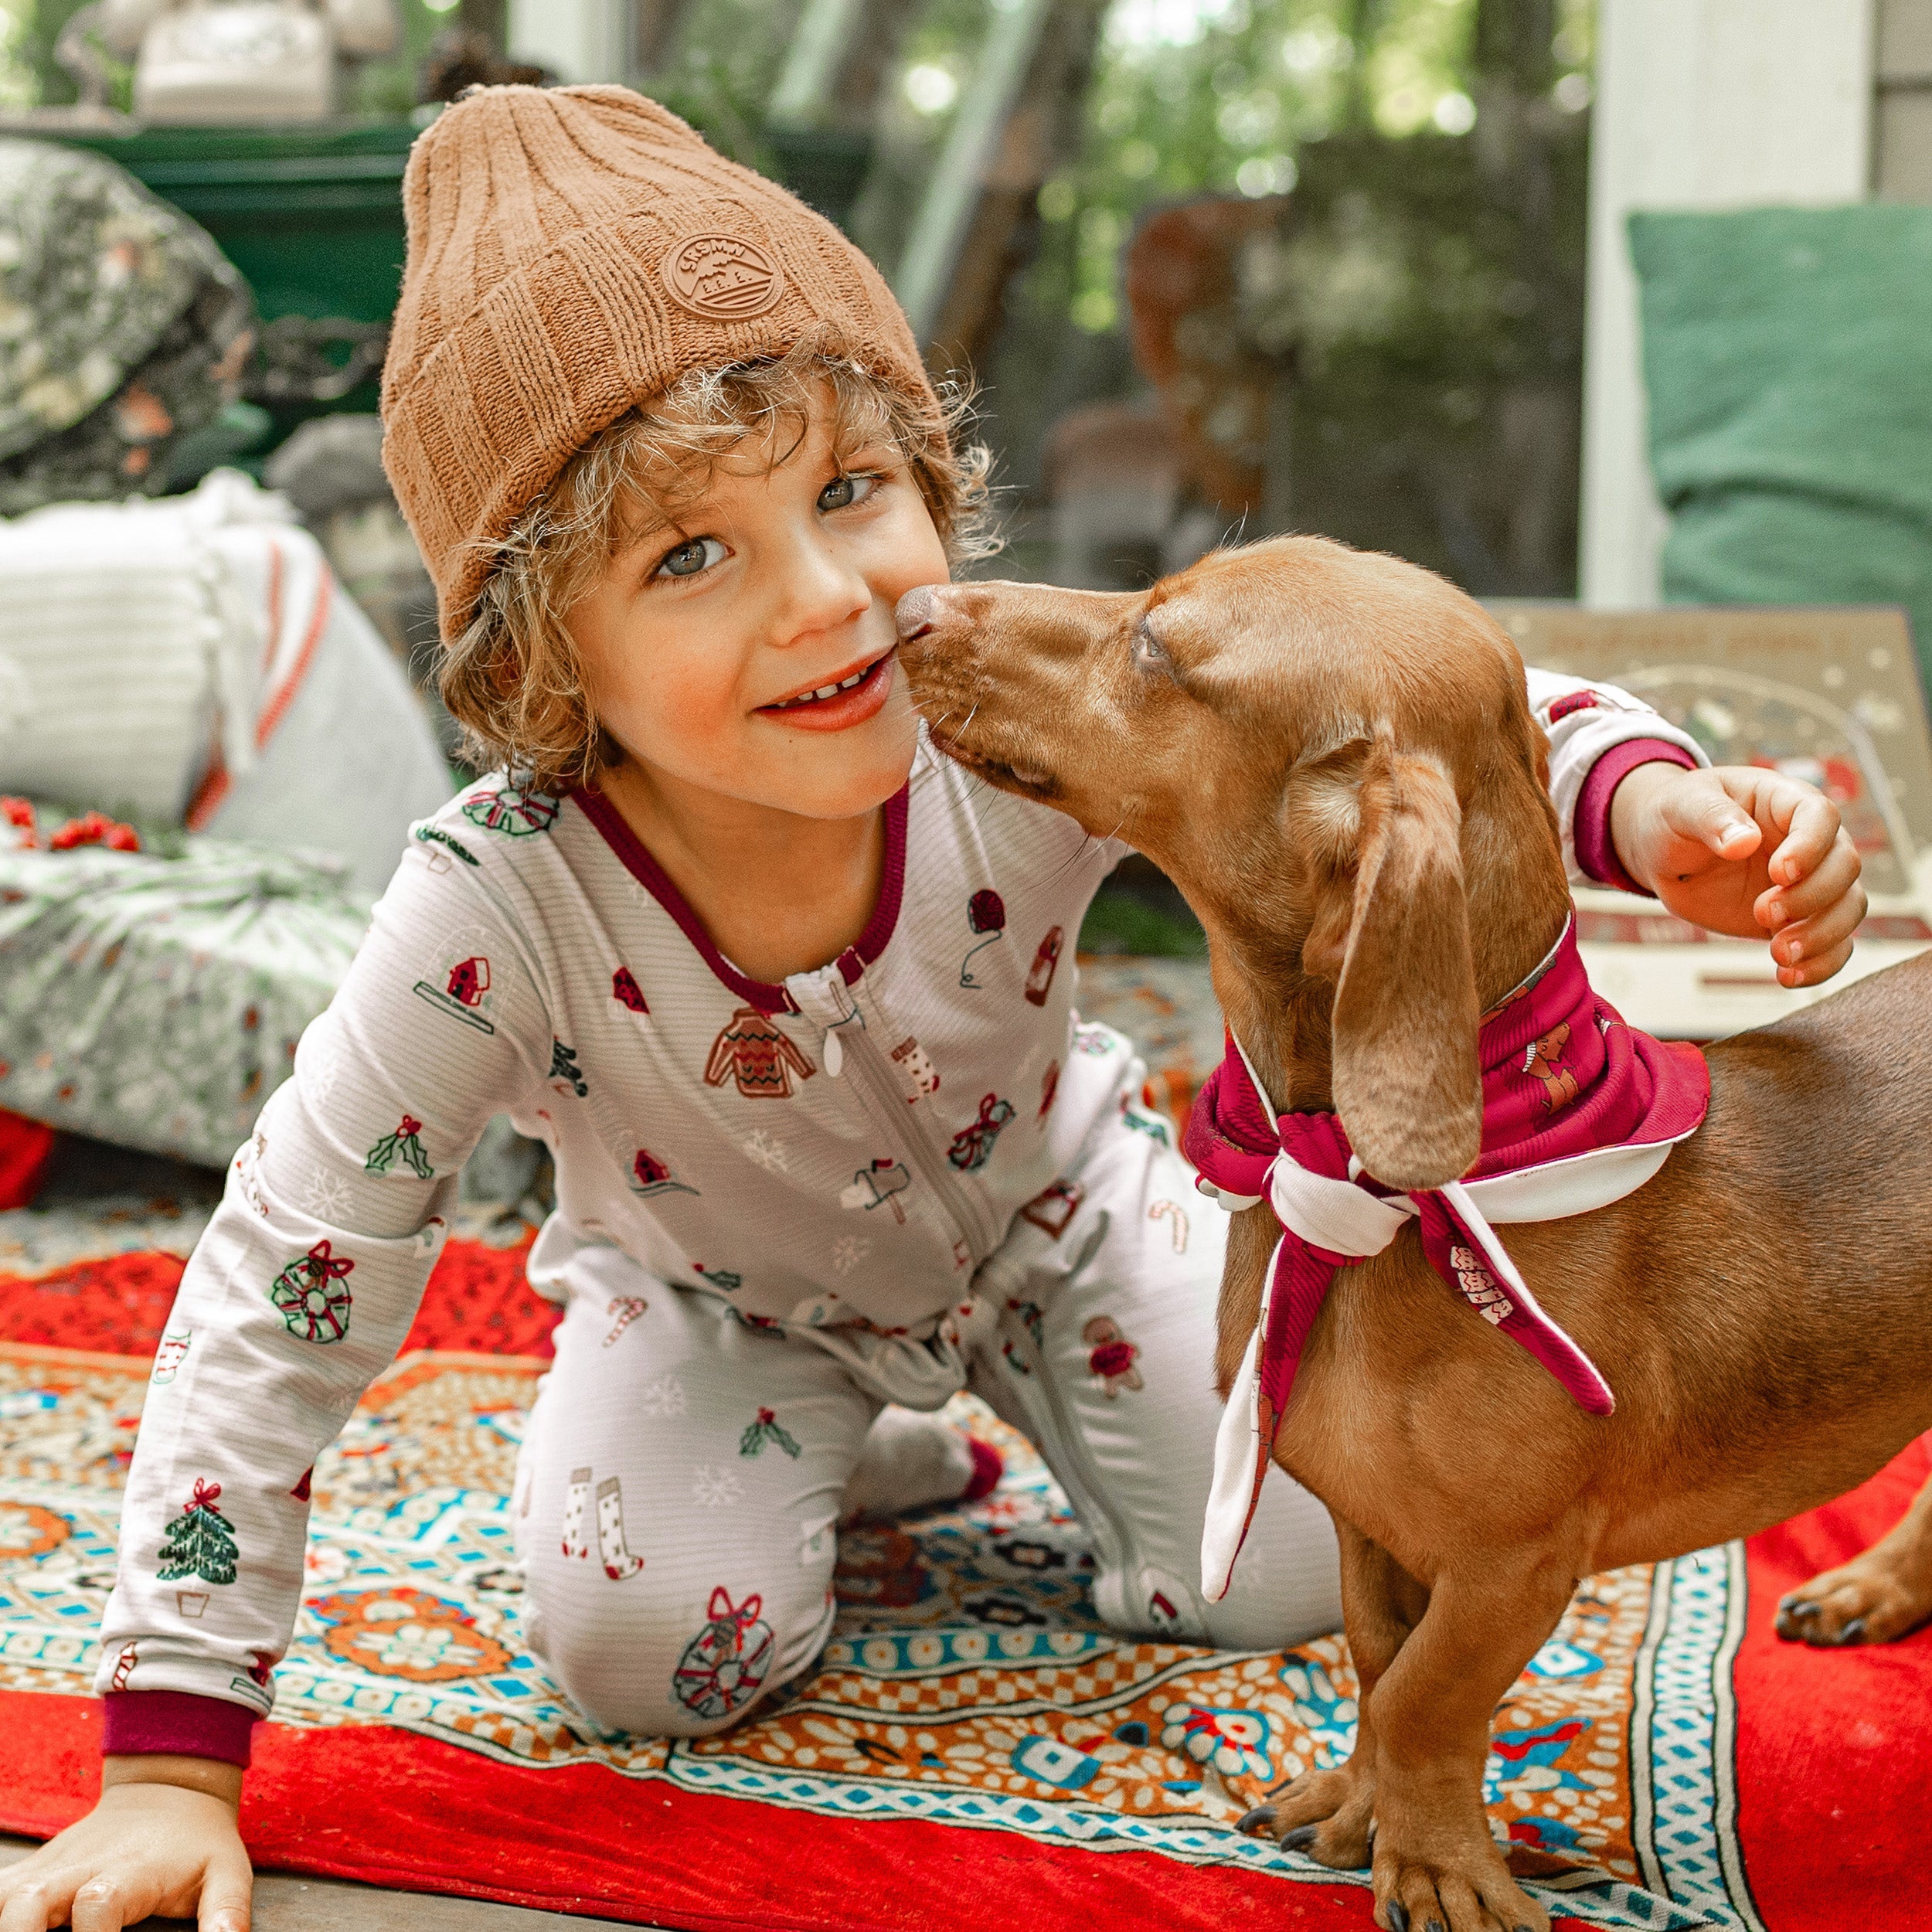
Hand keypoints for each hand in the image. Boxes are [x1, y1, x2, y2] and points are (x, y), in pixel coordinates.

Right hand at [0, 1761, 250, 1930]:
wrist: (168, 1790)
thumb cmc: (197, 1844)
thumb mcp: (226, 1872)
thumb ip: (227, 1913)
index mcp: (131, 1870)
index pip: (99, 1903)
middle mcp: (82, 1866)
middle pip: (30, 1901)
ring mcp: (51, 1867)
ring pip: (5, 1893)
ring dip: (4, 1923)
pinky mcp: (31, 1871)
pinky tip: (10, 1927)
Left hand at [1609, 762, 1865, 987]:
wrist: (1664, 851)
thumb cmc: (1675, 815)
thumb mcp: (1682, 806)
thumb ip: (1712, 818)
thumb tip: (1742, 842)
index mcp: (1786, 802)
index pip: (1821, 817)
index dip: (1809, 847)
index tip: (1778, 874)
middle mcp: (1810, 841)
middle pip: (1844, 867)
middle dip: (1812, 897)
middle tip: (1762, 913)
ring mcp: (1809, 881)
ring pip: (1848, 907)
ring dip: (1822, 936)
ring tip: (1778, 953)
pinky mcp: (1799, 919)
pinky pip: (1832, 944)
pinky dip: (1820, 965)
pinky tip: (1788, 977)